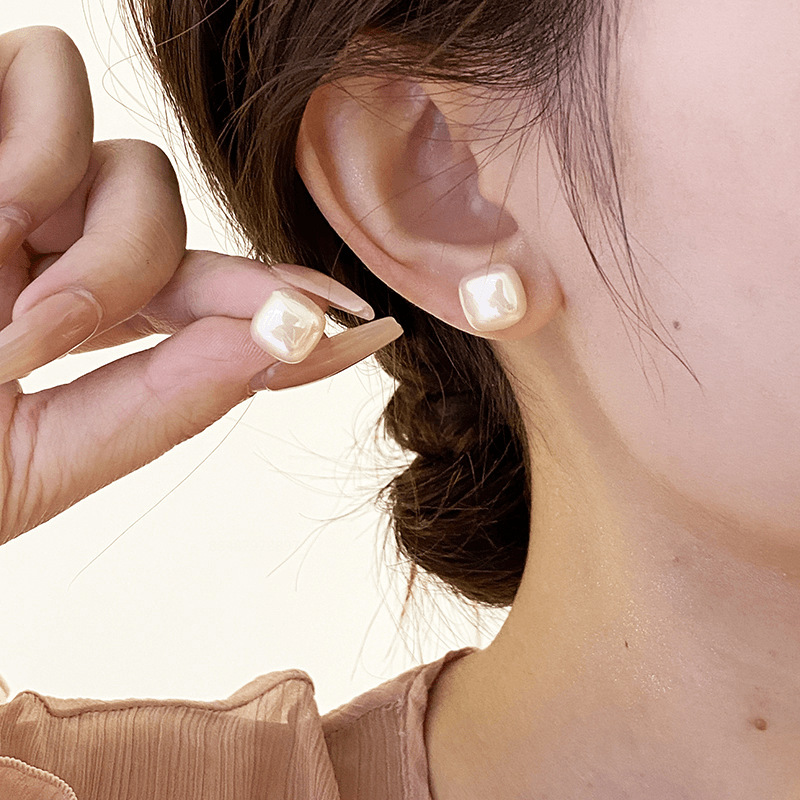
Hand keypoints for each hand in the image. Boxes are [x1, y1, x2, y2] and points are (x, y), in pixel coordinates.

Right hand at [0, 26, 400, 544]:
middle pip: (181, 226)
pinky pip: (39, 70)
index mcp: (72, 323)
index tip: (366, 327)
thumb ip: (160, 404)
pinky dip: (30, 142)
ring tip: (4, 290)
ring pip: (129, 152)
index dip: (290, 311)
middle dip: (155, 282)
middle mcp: (43, 241)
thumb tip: (283, 350)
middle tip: (47, 339)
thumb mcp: (35, 459)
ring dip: (92, 228)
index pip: (215, 305)